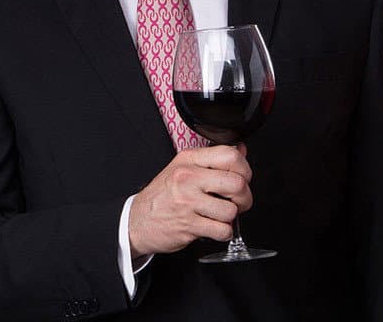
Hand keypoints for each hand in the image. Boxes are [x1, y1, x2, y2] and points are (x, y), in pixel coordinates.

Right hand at [128, 144, 251, 256]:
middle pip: (237, 183)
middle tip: (238, 202)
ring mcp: (187, 202)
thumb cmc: (162, 195)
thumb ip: (212, 160)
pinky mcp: (188, 226)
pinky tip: (214, 227)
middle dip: (244, 197)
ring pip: (231, 210)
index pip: (231, 155)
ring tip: (220, 216)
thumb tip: (241, 150)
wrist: (137, 221)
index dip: (245, 170)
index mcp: (189, 160)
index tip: (242, 178)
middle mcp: (188, 178)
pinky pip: (222, 230)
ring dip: (231, 218)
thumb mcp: (183, 168)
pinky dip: (223, 232)